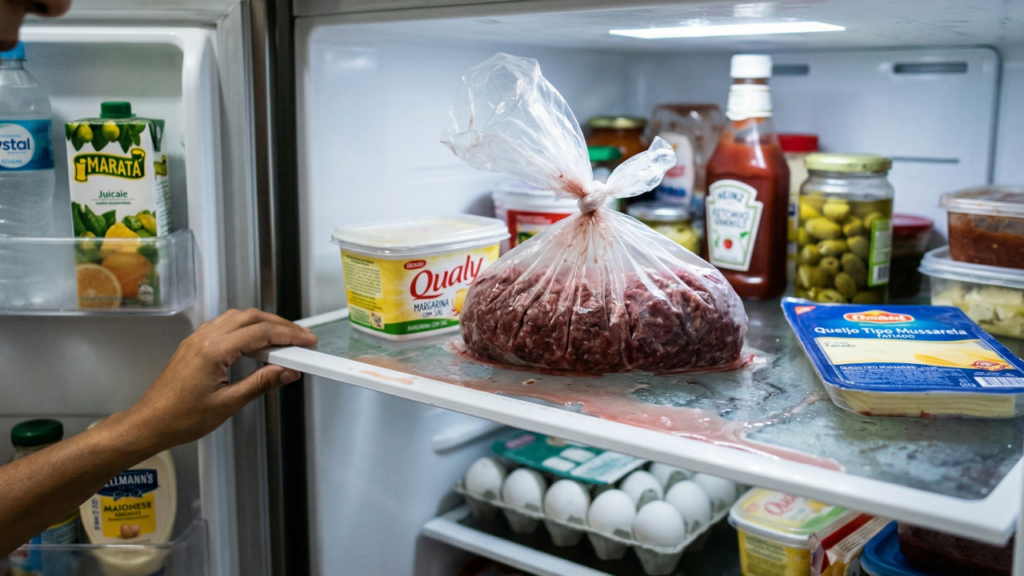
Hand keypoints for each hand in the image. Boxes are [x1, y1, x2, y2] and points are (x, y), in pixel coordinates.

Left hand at [122, 308, 316, 451]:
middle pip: (251, 317)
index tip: (306, 340)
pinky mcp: (194, 344)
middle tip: (300, 337)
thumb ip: (261, 383)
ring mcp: (197, 339)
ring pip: (237, 317)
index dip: (288, 335)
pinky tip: (255, 342)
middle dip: (280, 324)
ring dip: (263, 323)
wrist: (150, 423)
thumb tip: (286, 372)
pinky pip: (225, 325)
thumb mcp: (228, 404)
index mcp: (213, 350)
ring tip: (282, 338)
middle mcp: (204, 338)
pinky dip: (245, 327)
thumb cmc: (180, 417)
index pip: (260, 333)